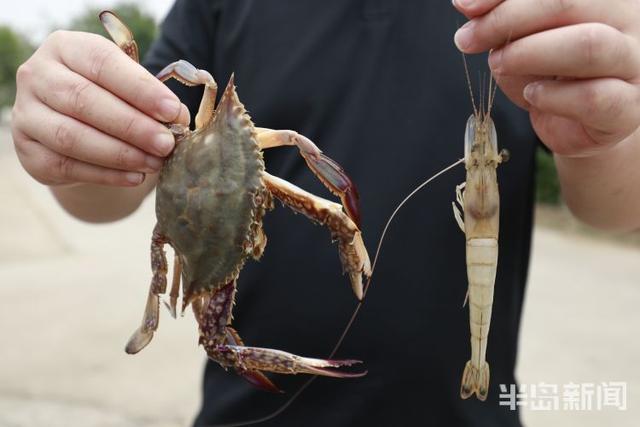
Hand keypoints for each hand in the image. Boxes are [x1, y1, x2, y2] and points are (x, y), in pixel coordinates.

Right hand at [11, 30, 188, 186]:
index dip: (140, 88)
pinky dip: (106, 175)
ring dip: (120, 154)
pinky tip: (135, 177)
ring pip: (71, 137)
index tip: (172, 110)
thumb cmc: (111, 99)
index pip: (102, 62)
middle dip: (132, 126)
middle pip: (84, 100)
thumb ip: (151, 98)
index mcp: (66, 48)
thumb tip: (178, 118)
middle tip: (166, 143)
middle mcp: (37, 75)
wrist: (78, 130)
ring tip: (154, 163)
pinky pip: (66, 166)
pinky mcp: (28, 150)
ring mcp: (26, 114)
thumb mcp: (129, 89)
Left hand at [452, 0, 639, 156]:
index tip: (466, 6)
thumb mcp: (522, 38)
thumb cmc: (553, 74)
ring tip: (500, 64)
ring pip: (588, 45)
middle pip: (571, 1)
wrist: (579, 124)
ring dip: (529, 54)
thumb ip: (503, 17)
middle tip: (470, 39)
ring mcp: (634, 64)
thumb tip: (467, 3)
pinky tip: (533, 94)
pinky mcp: (628, 109)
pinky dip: (552, 96)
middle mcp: (628, 19)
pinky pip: (593, 97)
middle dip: (508, 19)